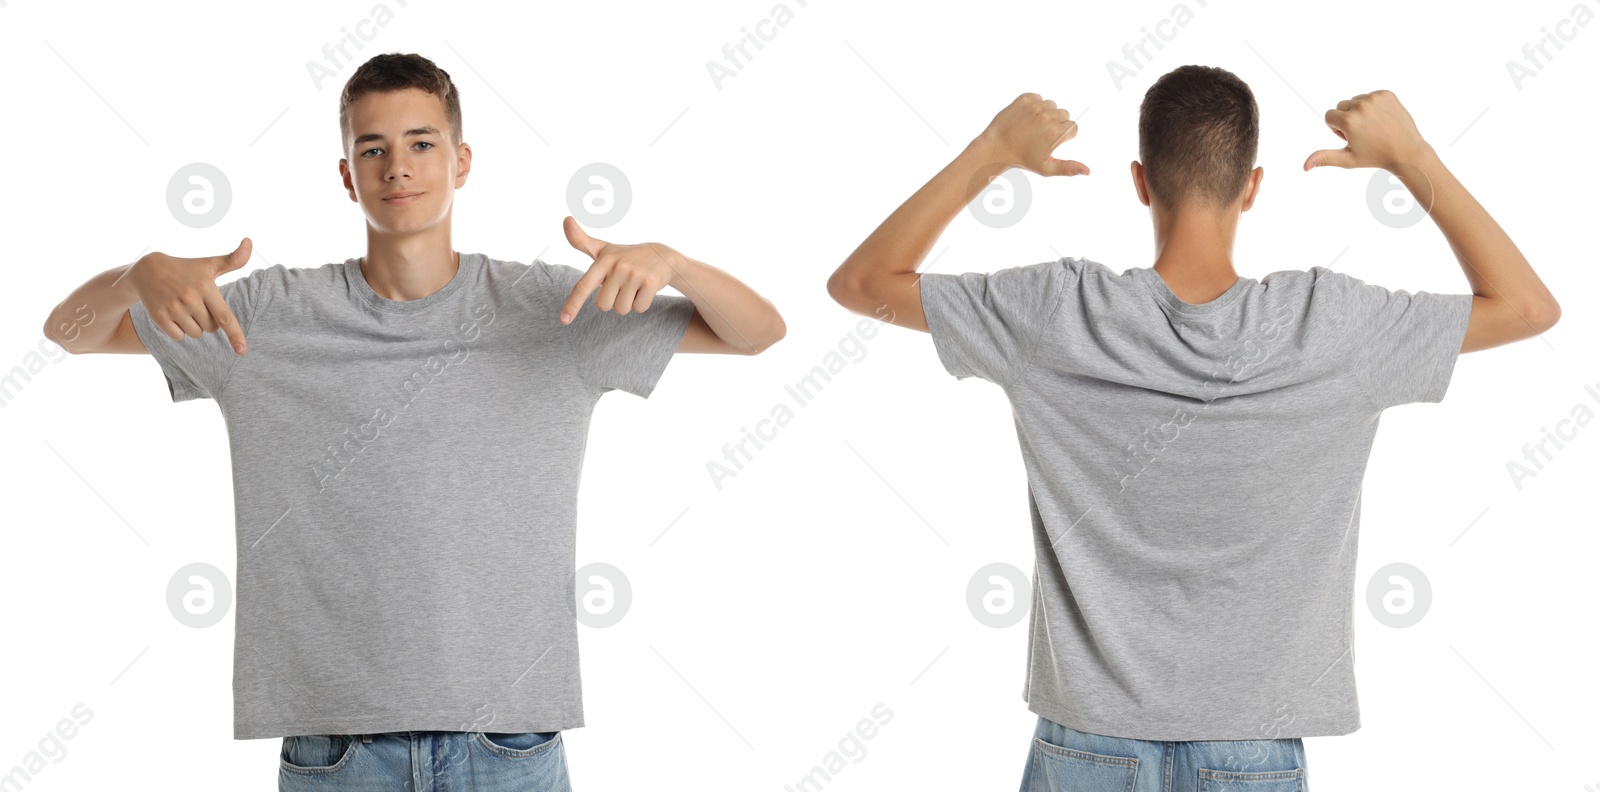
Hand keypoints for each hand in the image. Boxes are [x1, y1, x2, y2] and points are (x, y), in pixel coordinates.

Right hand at [127, 238, 250, 353]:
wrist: (148, 270)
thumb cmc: (186, 269)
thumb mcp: (209, 264)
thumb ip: (234, 259)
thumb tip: (249, 241)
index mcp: (206, 287)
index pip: (225, 317)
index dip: (235, 334)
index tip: (242, 350)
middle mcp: (190, 299)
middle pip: (211, 328)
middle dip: (208, 320)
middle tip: (197, 304)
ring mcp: (173, 309)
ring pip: (196, 334)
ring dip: (194, 326)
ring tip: (185, 307)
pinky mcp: (159, 317)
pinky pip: (179, 336)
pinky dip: (179, 330)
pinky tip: (173, 314)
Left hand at [559, 216, 681, 323]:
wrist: (662, 255)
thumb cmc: (626, 256)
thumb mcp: (604, 249)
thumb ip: (581, 240)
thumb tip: (566, 218)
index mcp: (603, 260)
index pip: (583, 286)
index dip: (572, 304)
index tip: (564, 320)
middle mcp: (618, 266)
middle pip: (604, 305)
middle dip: (612, 301)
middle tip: (621, 287)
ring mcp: (635, 274)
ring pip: (622, 309)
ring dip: (627, 303)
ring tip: (634, 287)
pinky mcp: (651, 282)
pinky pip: (639, 308)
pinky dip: (641, 304)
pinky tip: (645, 290)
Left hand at [975, 92, 1088, 176]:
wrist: (995, 147)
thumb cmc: (1022, 160)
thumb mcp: (1046, 168)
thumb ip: (1069, 168)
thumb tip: (1088, 171)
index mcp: (1057, 132)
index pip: (1073, 127)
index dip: (1063, 135)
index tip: (1050, 141)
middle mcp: (1049, 116)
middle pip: (1064, 115)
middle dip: (1056, 123)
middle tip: (1040, 135)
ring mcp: (1037, 106)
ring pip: (1052, 105)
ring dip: (1046, 113)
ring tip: (1032, 126)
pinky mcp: (1025, 98)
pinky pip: (1039, 98)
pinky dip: (1034, 106)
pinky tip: (1024, 118)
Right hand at [1304, 90, 1429, 171]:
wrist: (1406, 150)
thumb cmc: (1375, 157)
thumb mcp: (1348, 160)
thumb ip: (1325, 158)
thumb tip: (1305, 166)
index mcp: (1349, 121)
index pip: (1329, 115)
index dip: (1337, 129)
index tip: (1351, 137)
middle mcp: (1360, 106)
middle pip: (1341, 106)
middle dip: (1347, 118)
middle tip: (1363, 133)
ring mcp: (1375, 98)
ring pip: (1355, 100)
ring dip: (1360, 111)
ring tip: (1373, 126)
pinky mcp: (1386, 94)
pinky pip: (1370, 96)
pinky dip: (1373, 106)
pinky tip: (1382, 119)